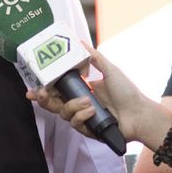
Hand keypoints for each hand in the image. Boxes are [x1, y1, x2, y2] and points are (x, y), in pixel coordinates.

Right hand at [26, 43, 171, 148]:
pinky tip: (92, 112)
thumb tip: (81, 41)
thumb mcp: (110, 70)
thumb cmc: (127, 92)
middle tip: (40, 94)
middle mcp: (80, 104)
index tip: (32, 89)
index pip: (57, 90)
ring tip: (88, 102)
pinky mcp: (88, 130)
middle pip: (54, 104)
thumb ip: (94, 57)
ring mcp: (84, 118)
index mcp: (82, 90)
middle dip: (44, 100)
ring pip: (64, 114)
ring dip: (73, 106)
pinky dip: (82, 116)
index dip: (43, 91)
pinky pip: (76, 124)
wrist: (139, 113)